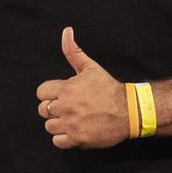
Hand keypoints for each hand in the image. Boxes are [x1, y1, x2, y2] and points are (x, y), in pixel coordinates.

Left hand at [35, 27, 128, 148]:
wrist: (130, 111)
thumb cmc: (109, 89)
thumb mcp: (90, 68)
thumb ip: (73, 52)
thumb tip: (66, 31)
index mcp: (67, 88)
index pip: (41, 93)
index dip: (49, 94)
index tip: (61, 96)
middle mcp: (67, 106)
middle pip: (43, 110)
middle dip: (53, 109)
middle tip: (69, 108)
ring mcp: (72, 124)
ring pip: (49, 126)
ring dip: (59, 124)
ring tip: (73, 119)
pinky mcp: (78, 139)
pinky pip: (57, 141)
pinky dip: (64, 138)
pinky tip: (74, 130)